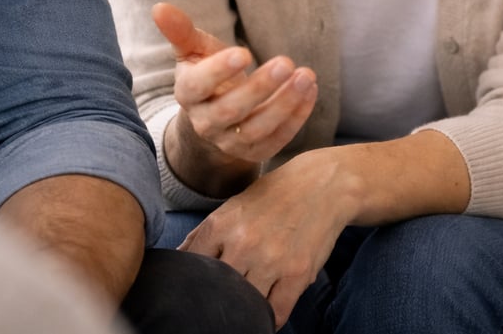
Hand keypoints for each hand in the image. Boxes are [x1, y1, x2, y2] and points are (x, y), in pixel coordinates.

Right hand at [152, 3, 317, 166]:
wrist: (214, 115)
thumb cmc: (206, 73)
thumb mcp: (193, 51)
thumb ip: (180, 30)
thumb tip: (159, 7)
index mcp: (187, 94)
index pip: (199, 86)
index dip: (219, 71)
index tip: (244, 52)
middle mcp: (205, 123)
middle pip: (231, 110)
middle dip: (260, 87)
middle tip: (286, 62)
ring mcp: (230, 142)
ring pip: (258, 129)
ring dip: (285, 103)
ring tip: (306, 76)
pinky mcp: (255, 152)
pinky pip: (278, 139)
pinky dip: (297, 117)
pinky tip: (310, 90)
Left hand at [179, 150, 353, 328]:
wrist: (322, 184)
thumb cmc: (275, 194)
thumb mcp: (235, 205)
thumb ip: (207, 232)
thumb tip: (180, 257)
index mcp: (222, 224)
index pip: (192, 266)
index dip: (191, 281)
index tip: (195, 290)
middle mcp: (244, 243)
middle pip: (216, 289)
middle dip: (215, 299)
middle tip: (217, 304)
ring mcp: (272, 260)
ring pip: (245, 305)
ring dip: (243, 310)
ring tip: (241, 309)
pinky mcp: (297, 274)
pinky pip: (277, 313)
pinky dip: (269, 319)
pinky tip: (265, 314)